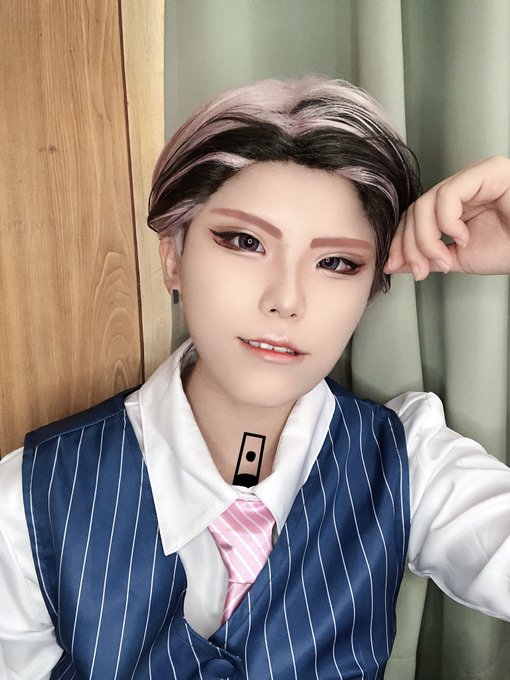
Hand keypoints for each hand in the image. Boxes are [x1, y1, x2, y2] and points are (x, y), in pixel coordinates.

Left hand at [385, 156, 509, 279]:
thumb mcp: (456, 259)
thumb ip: (426, 257)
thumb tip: (394, 262)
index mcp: (455, 204)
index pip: (414, 215)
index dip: (400, 241)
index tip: (397, 266)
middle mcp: (463, 186)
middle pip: (416, 209)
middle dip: (410, 244)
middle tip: (419, 269)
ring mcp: (476, 176)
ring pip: (426, 202)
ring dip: (426, 239)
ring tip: (444, 259)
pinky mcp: (489, 171)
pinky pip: (449, 195)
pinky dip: (447, 222)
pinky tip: (463, 237)